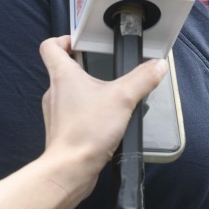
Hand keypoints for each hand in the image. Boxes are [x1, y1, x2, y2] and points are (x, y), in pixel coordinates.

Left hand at [39, 36, 166, 200]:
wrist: (70, 170)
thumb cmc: (86, 131)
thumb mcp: (123, 98)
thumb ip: (142, 79)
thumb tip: (158, 65)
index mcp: (62, 75)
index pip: (50, 46)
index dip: (65, 39)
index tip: (82, 41)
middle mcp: (55, 91)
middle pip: (63, 68)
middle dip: (84, 65)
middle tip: (104, 66)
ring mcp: (56, 112)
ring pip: (70, 92)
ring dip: (88, 91)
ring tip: (110, 96)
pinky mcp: (62, 130)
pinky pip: (74, 113)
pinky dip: (88, 112)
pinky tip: (106, 120)